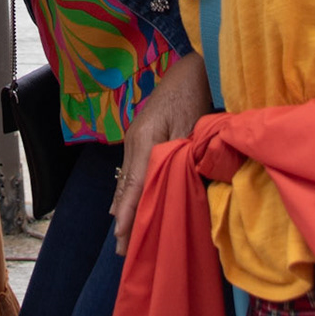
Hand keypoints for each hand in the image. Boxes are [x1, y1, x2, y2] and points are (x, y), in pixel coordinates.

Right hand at [111, 53, 212, 255]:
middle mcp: (134, 141)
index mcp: (145, 140)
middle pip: (125, 186)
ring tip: (121, 234)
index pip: (134, 184)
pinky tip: (124, 203)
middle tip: (121, 250)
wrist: (189, 66)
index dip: (129, 213)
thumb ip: (182, 158)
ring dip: (124, 206)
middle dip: (123, 217)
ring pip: (126, 179)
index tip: (123, 238)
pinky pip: (131, 170)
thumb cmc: (194, 94)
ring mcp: (135, 138)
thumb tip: (177, 187)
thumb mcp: (192, 127)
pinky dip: (127, 191)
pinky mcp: (142, 136)